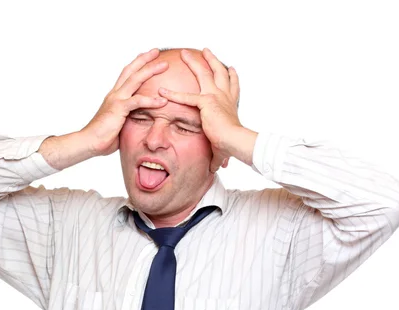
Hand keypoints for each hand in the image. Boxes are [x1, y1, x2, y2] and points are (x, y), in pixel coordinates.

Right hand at [81, 49, 169, 156]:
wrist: (89, 142)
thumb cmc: (102, 137)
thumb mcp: (118, 124)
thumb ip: (127, 118)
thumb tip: (135, 121)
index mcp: (114, 96)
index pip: (126, 75)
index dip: (136, 64)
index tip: (146, 56)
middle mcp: (114, 94)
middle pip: (131, 70)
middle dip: (144, 59)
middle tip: (156, 51)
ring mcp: (116, 99)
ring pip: (135, 79)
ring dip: (151, 70)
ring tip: (165, 65)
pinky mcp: (119, 108)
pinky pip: (138, 101)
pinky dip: (151, 101)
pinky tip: (163, 101)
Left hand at [158, 48, 241, 172]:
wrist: (236, 141)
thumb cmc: (233, 145)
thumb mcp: (224, 149)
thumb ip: (218, 157)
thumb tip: (217, 169)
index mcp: (231, 103)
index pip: (232, 86)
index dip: (232, 76)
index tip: (230, 69)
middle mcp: (225, 95)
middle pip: (219, 72)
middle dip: (212, 60)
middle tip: (206, 51)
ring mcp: (216, 96)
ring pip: (204, 73)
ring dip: (194, 63)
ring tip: (184, 54)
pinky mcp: (206, 102)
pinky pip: (186, 97)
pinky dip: (173, 95)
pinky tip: (162, 91)